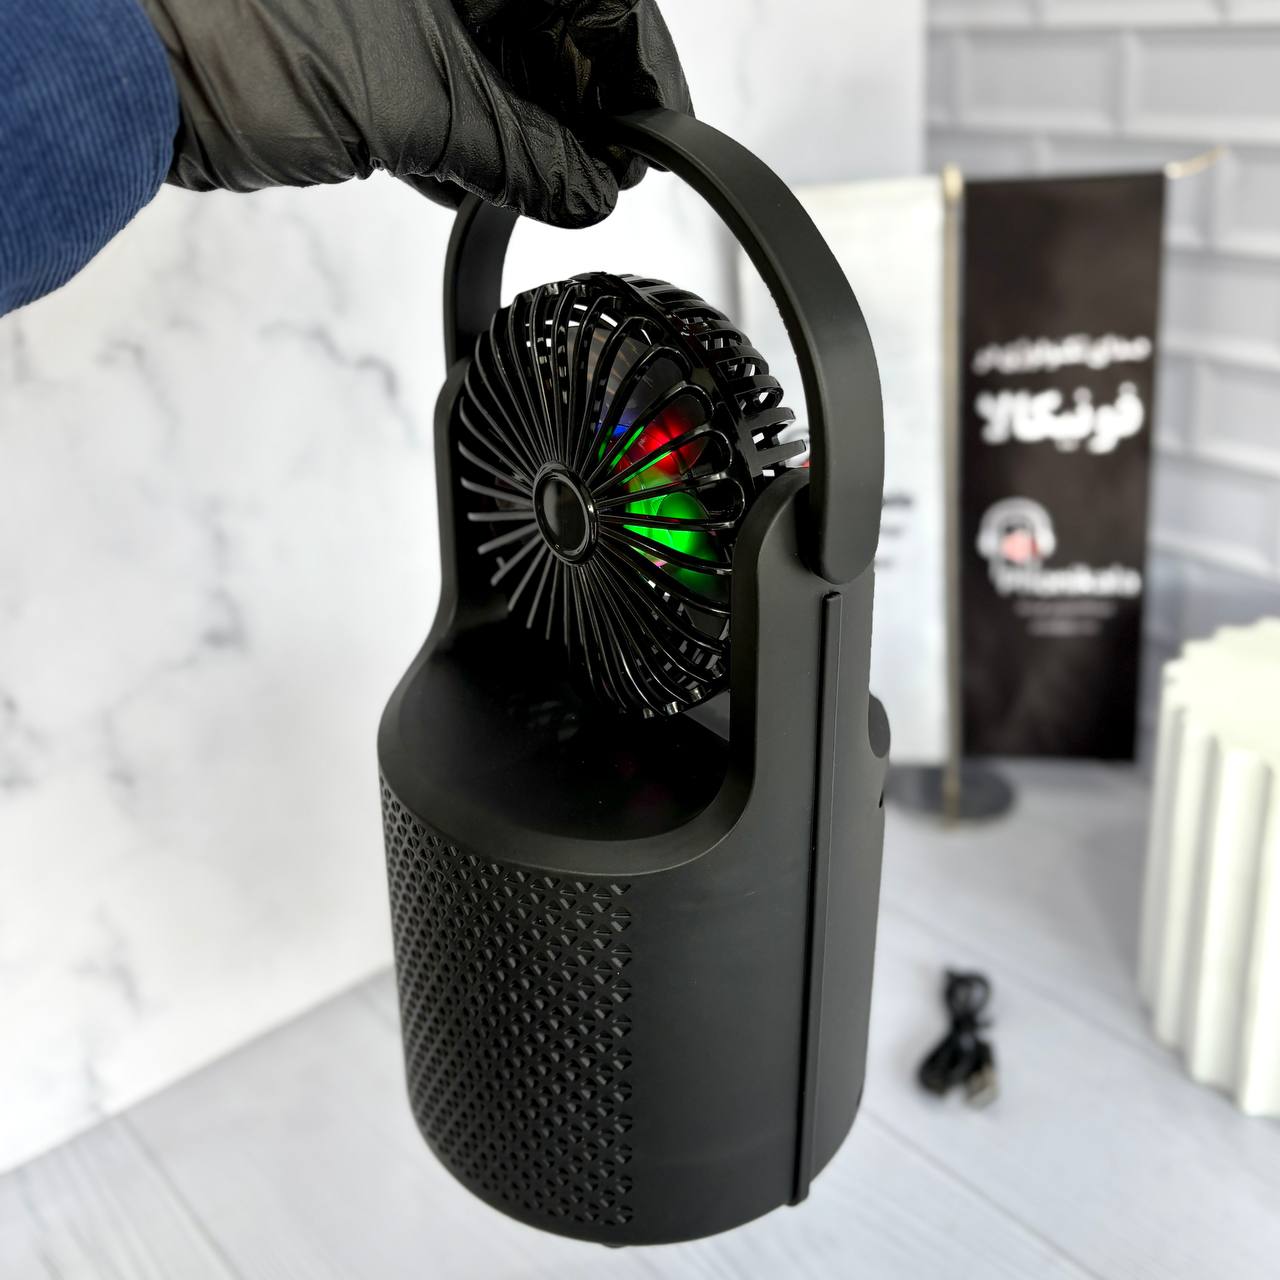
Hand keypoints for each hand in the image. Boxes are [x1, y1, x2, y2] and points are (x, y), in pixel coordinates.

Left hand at [137, 0, 691, 227]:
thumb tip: (590, 190)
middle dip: (588, 110)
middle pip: (553, 27)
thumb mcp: (426, 102)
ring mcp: (409, 6)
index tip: (664, 141)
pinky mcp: (371, 49)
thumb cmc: (249, 28)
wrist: (130, 60)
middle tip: (616, 179)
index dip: (639, 69)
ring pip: (503, 65)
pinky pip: (451, 93)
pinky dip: (477, 145)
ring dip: (536, 138)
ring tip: (569, 195)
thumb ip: (524, 154)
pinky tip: (499, 188)